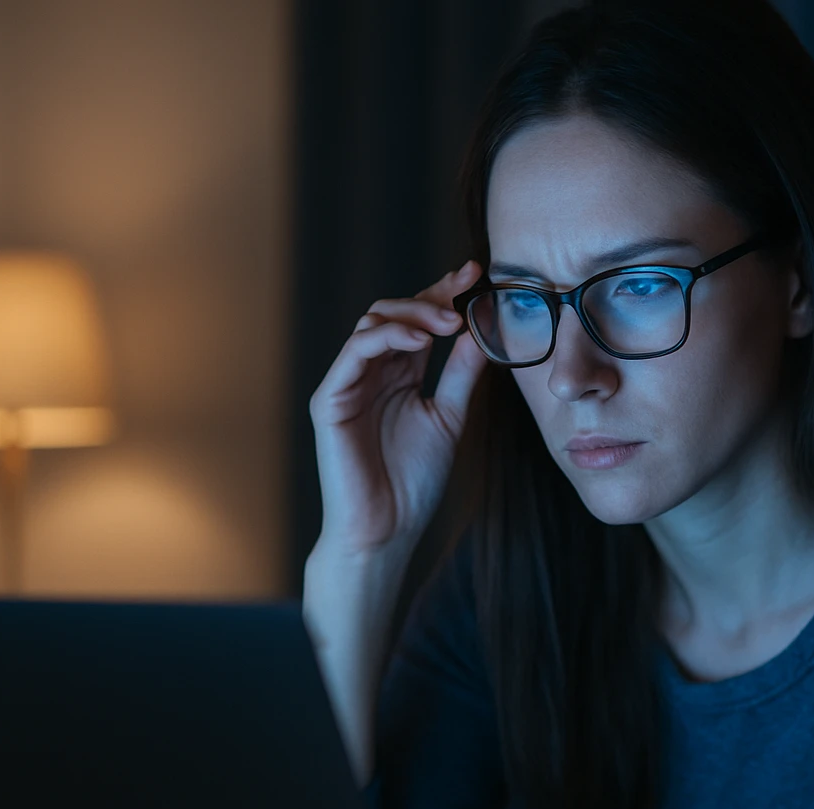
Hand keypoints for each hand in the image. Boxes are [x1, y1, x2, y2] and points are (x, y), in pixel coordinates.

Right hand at [308, 260, 489, 556]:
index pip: (418, 322)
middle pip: (394, 312)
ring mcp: (347, 383)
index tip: (476, 273)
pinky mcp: (330, 400)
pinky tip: (420, 340)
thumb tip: (483, 330)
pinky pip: (353, 353)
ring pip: (372, 323)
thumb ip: (463, 374)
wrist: (388, 529)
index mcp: (398, 375)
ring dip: (412, 314)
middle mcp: (370, 373)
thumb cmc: (413, 482)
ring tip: (447, 323)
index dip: (443, 293)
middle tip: (464, 296)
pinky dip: (386, 338)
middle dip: (430, 298)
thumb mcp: (450, 418)